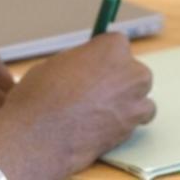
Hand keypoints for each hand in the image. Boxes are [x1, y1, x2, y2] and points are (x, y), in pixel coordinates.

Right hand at [0, 33, 155, 179]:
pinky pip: (136, 121)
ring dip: (125, 102)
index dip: (104, 57)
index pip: (118, 44)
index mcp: (111, 48)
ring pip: (140, 97)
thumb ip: (81, 63)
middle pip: (134, 71)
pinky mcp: (132, 127)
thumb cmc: (41, 97)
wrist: (39, 135)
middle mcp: (130, 71)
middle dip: (119, 80)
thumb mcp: (56, 64)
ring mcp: (135, 101)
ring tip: (98, 111)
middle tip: (95, 91)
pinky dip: (123, 123)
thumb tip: (86, 69)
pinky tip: (102, 126)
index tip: (95, 66)